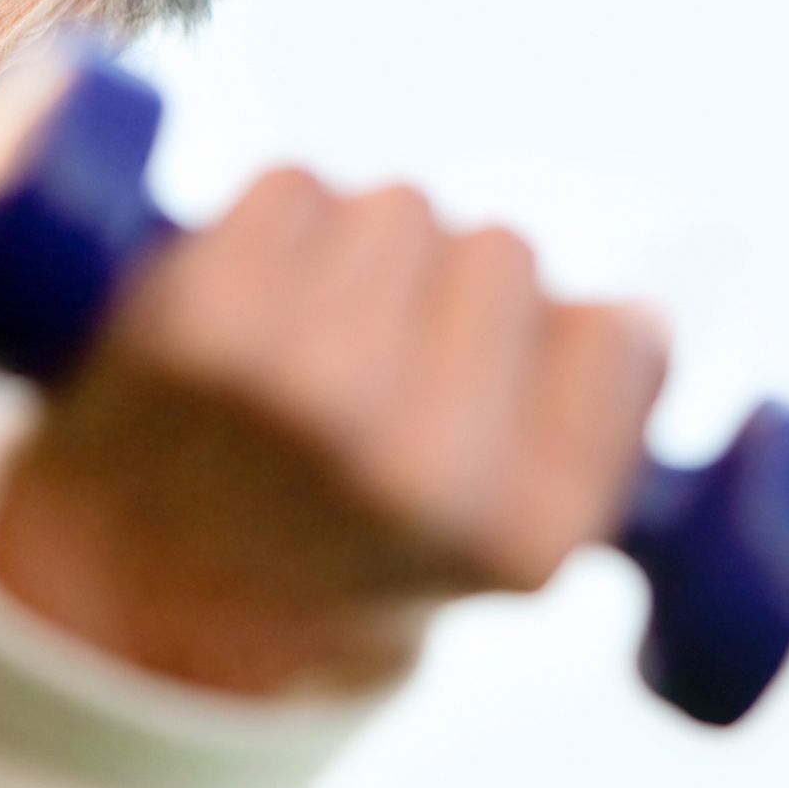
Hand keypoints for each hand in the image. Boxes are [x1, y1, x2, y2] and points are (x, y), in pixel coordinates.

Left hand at [0, 167, 670, 697]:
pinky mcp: (194, 328)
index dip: (562, 342)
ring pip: (398, 208)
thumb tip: (649, 311)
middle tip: (388, 364)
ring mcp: (304, 394)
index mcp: (527, 536)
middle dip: (454, 284)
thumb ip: (596, 428)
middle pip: (504, 249)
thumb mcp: (508, 538)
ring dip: (361, 247)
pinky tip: (245, 306)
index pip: (623, 332)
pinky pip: (293, 187)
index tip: (501, 389)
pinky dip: (274, 223)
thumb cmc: (351, 547)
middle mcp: (420, 469)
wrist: (140, 600)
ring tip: (310, 338)